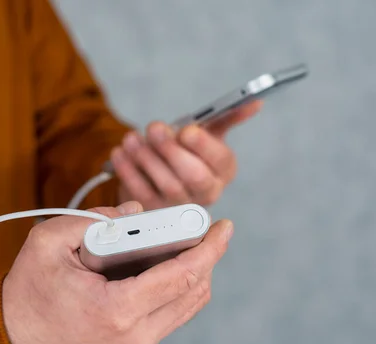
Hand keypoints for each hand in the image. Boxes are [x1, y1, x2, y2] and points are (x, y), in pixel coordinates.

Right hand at [2, 201, 233, 343]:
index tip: (224, 226)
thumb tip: (136, 210)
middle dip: (208, 256)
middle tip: (207, 228)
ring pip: (189, 304)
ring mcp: (138, 343)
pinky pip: (175, 312)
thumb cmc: (31, 287)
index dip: (209, 248)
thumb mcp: (49, 240)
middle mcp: (135, 333)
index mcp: (117, 308)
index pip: (181, 276)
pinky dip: (183, 285)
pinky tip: (176, 262)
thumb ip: (95, 218)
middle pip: (194, 290)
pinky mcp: (137, 342)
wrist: (16, 331)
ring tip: (192, 242)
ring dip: (198, 271)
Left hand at [111, 101, 262, 209]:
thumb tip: (254, 101)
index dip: (204, 146)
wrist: (159, 176)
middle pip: (194, 176)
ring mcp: (178, 206)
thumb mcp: (207, 133)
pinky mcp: (153, 211)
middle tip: (155, 128)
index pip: (220, 161)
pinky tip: (121, 152)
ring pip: (165, 184)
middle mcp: (205, 193)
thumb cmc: (186, 152)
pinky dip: (128, 170)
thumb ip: (227, 116)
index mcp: (223, 171)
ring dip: (146, 158)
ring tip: (131, 138)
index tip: (186, 131)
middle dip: (172, 150)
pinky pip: (140, 192)